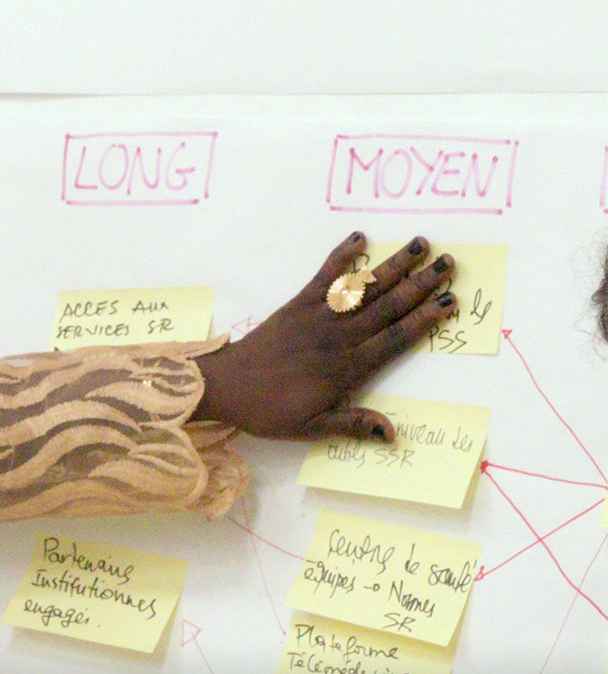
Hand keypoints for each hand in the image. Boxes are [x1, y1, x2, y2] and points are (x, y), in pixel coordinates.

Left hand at [190, 233, 454, 440]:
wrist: (224, 386)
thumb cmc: (267, 410)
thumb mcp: (309, 428)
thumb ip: (352, 426)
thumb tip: (392, 434)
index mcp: (345, 369)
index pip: (394, 340)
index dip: (424, 320)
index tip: (449, 302)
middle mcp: (337, 338)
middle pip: (387, 307)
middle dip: (420, 285)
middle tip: (448, 263)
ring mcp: (317, 317)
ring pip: (362, 289)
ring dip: (392, 266)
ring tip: (418, 244)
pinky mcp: (296, 304)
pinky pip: (323, 277)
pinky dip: (341, 257)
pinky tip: (359, 238)